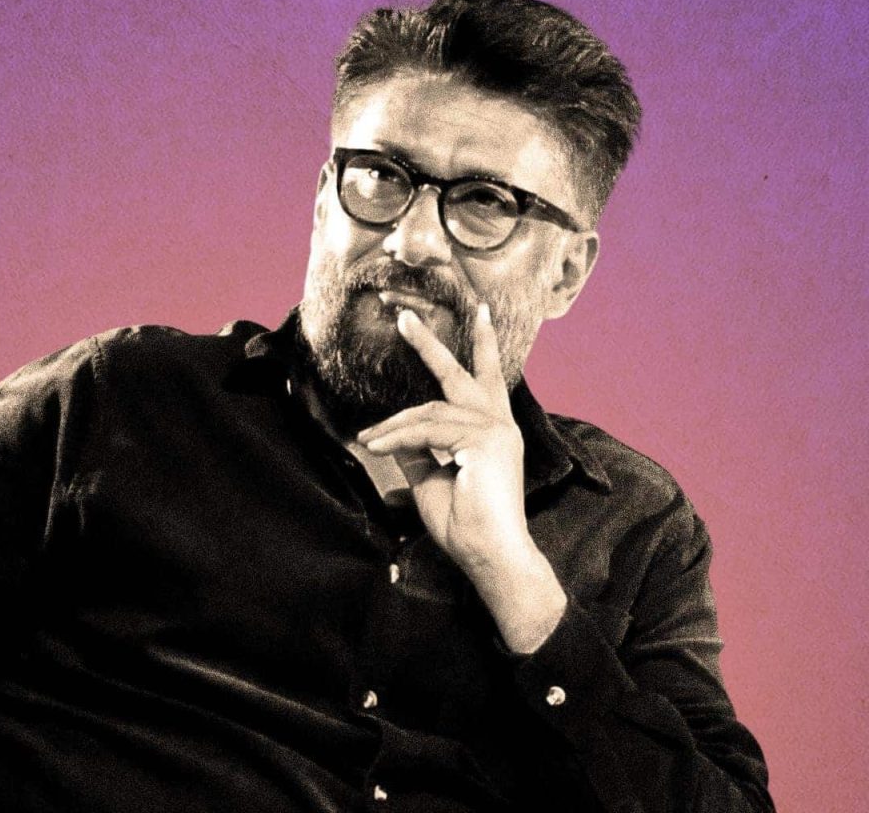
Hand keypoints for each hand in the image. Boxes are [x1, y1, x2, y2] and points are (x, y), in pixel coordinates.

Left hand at [355, 305, 565, 652]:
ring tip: (368, 441)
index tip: (480, 313)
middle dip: (429, 345)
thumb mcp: (431, 479)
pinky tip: (377, 446)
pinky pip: (429, 430)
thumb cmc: (464, 525)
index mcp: (493, 431)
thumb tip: (393, 432)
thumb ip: (418, 450)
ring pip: (429, 413)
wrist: (488, 555)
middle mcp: (500, 424)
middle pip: (460, 374)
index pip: (484, 381)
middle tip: (404, 317)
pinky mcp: (487, 440)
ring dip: (393, 427)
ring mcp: (497, 430)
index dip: (483, 346)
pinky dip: (399, 437)